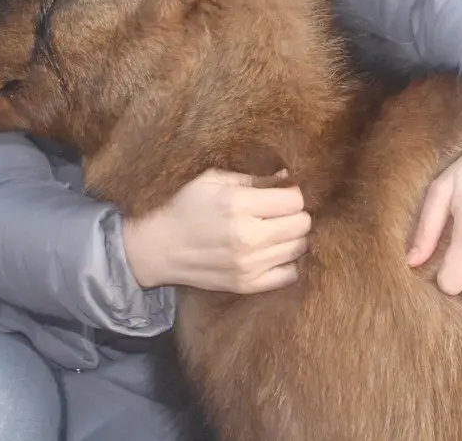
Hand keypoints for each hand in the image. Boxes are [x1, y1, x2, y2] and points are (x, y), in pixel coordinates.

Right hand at [123, 168, 310, 293]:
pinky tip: (275, 251)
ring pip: (299, 247)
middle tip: (281, 211)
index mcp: (237, 204)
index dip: (293, 192)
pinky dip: (288, 261)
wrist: (159, 248)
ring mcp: (249, 264)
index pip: (294, 200)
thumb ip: (254, 178)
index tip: (283, 192)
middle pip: (302, 224)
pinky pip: (290, 274)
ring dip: (293, 236)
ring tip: (276, 229)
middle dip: (296, 214)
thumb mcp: (214, 180)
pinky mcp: (248, 285)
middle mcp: (247, 236)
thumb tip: (289, 176)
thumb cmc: (186, 206)